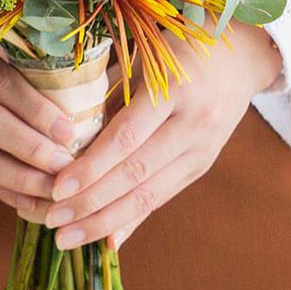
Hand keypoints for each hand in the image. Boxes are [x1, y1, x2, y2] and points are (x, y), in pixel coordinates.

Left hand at [43, 24, 281, 250]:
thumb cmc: (174, 49)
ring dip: (106, 222)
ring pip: (150, 194)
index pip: (126, 137)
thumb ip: (107, 98)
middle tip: (52, 222)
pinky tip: (105, 240)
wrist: (238, 57)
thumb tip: (65, 143)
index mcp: (173, 87)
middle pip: (137, 174)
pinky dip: (132, 220)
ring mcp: (203, 149)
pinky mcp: (203, 166)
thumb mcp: (141, 61)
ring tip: (68, 238)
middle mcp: (193, 123)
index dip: (91, 167)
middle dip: (91, 204)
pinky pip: (163, 197)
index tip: (56, 189)